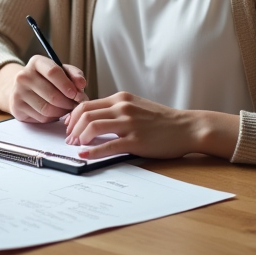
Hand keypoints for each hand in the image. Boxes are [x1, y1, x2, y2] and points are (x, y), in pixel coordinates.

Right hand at [0, 55, 86, 122]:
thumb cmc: (48, 80)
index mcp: (36, 62)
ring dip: (62, 112)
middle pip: (52, 94)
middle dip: (68, 103)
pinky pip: (41, 117)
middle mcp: (24, 75)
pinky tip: (54, 112)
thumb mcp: (62, 72)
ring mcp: (18, 92)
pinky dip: (52, 117)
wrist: (24, 88)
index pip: (53, 72)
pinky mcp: (17, 107)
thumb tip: (81, 84)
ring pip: (47, 108)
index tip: (76, 94)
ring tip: (66, 108)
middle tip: (75, 105)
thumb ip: (74, 75)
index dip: (67, 85)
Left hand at [63, 91, 240, 159]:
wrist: (187, 128)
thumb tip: (94, 119)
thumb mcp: (137, 106)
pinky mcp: (136, 141)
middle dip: (72, 128)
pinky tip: (85, 156)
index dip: (72, 117)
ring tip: (76, 147)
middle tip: (69, 140)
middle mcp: (123, 107)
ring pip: (92, 126)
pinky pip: (108, 145)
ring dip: (79, 138)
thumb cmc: (162, 120)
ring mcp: (129, 123)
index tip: (68, 128)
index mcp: (121, 98)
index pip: (86, 104)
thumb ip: (117, 110)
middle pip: (85, 114)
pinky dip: (92, 151)